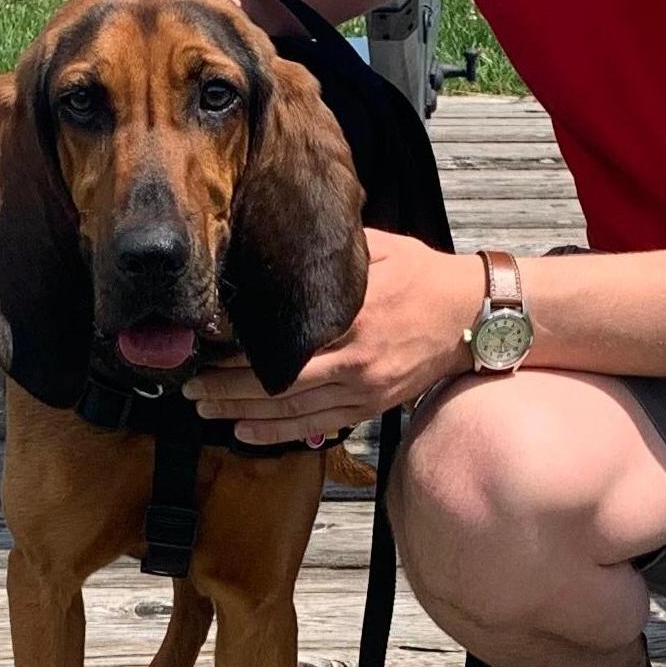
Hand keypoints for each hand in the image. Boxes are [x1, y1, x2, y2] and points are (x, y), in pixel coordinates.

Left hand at [181, 229, 484, 445]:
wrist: (475, 315)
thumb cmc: (426, 274)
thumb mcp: (382, 246)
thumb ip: (336, 246)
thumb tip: (288, 233)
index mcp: (355, 312)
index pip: (284, 338)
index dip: (240, 347)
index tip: (206, 345)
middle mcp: (356, 356)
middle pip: (277, 382)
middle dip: (228, 387)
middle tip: (190, 387)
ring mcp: (364, 387)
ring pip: (291, 410)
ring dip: (242, 413)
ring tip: (205, 410)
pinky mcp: (372, 405)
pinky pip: (316, 426)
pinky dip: (277, 433)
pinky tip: (245, 433)